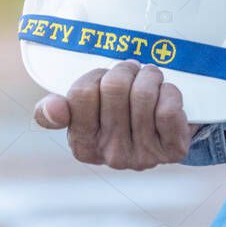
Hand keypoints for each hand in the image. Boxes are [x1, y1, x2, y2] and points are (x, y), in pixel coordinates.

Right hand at [34, 60, 199, 169]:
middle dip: (125, 70)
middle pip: (114, 87)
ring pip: (143, 94)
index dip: (96, 76)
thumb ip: (58, 108)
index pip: (81, 93)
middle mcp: (111, 155)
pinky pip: (168, 108)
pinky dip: (169, 92)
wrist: (162, 132)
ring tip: (149, 79)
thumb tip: (52, 108)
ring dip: (149, 76)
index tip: (103, 79)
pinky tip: (165, 95)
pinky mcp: (172, 150)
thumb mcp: (84, 110)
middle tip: (132, 72)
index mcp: (82, 145)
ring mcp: (143, 156)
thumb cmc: (117, 114)